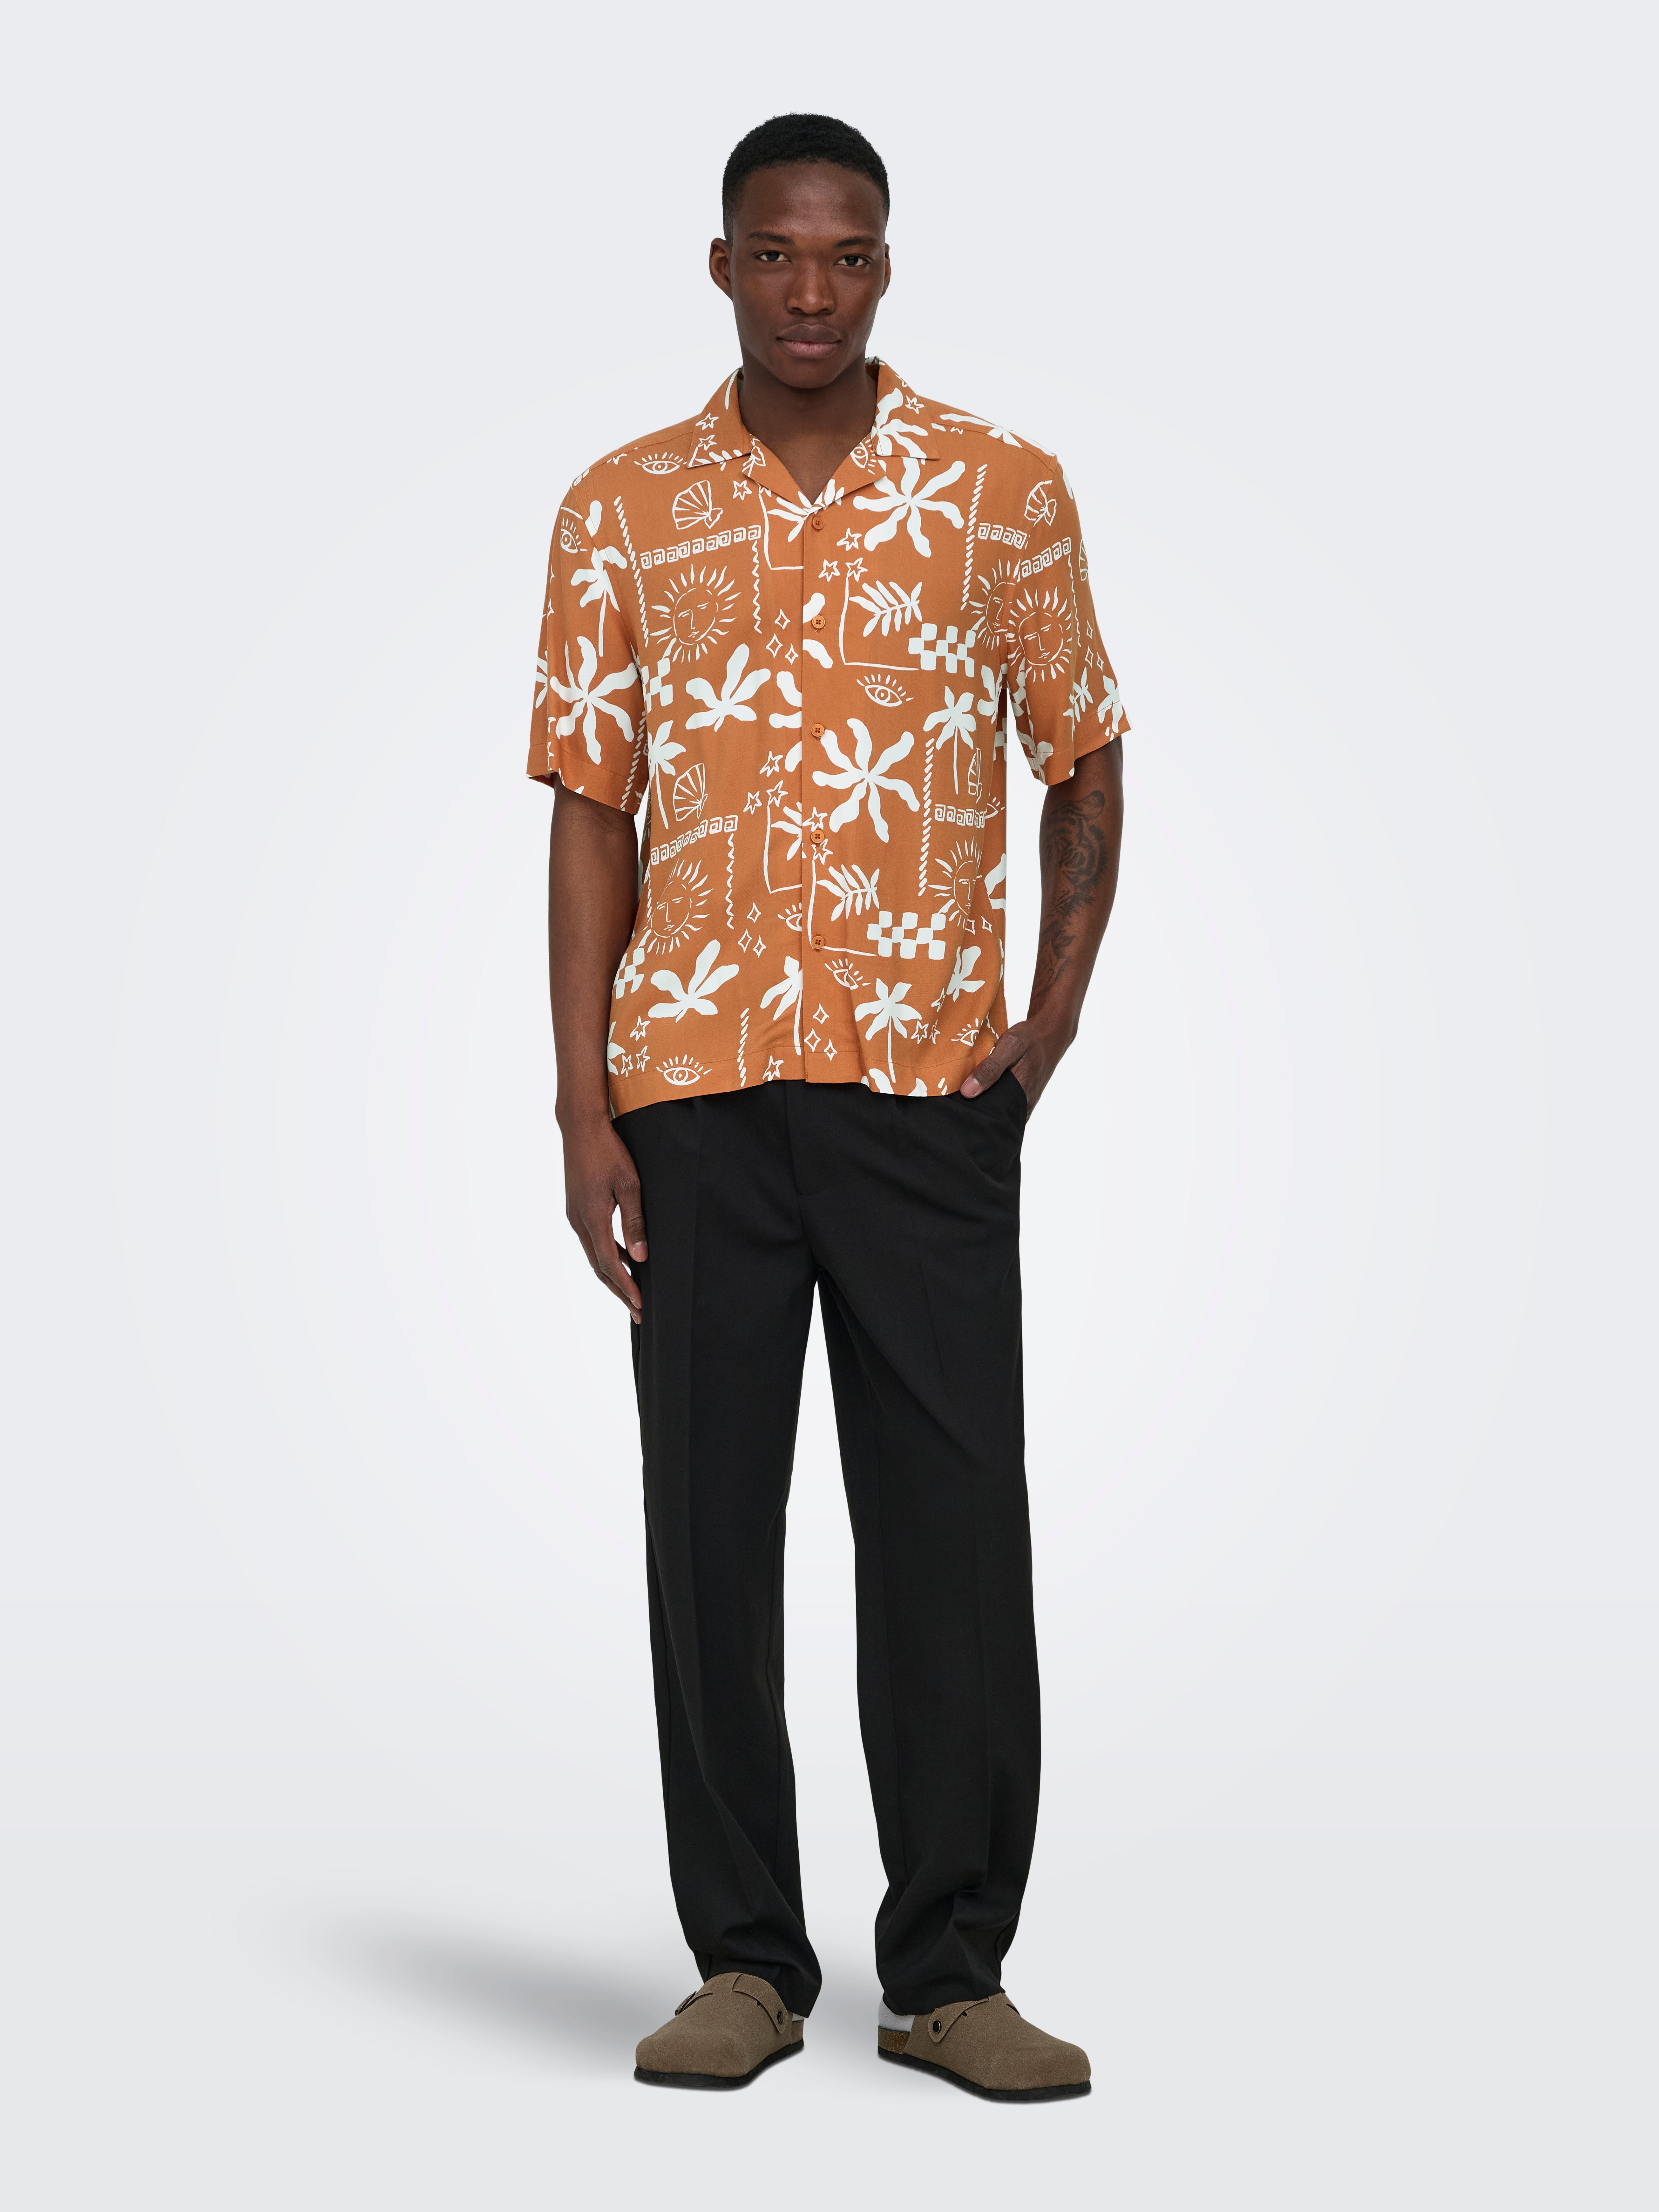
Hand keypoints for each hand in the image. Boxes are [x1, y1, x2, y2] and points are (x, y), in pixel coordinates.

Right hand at [561, 1112, 647, 1321]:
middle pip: (599, 1267)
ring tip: (631, 1291)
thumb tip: (641, 1257)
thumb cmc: (609, 1151)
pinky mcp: (576, 1208)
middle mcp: (578, 1221)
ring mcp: (575, 1215)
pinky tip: (623, 1257)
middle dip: (619, 1290)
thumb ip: (635, 1222)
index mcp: (592, 1218)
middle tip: (637, 1311)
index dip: (625, 1287)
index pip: (609, 1264)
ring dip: (612, 1275)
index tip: (640, 1305)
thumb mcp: (630, 1185)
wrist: (581, 1127)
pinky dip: (607, 1255)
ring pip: (594, 1255)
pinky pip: (592, 1240)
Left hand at [958, 1017, 1071, 1112]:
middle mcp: (1023, 1105)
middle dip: (976, 1112)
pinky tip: (979, 1090)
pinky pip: (1003, 1104)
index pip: (991, 1118)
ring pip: (998, 1111)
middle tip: (955, 1103)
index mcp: (1020, 1095)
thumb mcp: (1010, 1046)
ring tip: (964, 1098)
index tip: (955, 1110)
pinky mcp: (1022, 1098)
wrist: (1050, 1034)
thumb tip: (968, 1092)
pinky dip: (991, 1098)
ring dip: (983, 1104)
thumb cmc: (1030, 1038)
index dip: (973, 1116)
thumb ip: (990, 1068)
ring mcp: (1024, 1103)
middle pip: (994, 1117)